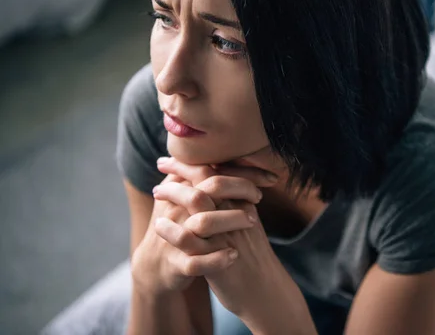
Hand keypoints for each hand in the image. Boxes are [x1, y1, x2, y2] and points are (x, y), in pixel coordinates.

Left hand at [157, 158, 315, 333]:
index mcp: (244, 204)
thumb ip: (233, 204)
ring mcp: (227, 234)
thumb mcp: (247, 224)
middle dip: (181, 169)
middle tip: (161, 163)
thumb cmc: (251, 257)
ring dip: (174, 193)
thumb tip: (211, 185)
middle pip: (208, 179)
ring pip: (199, 202)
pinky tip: (158, 225)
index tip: (174, 158)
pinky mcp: (217, 258)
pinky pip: (190, 239)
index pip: (220, 171)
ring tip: (156, 192)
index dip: (194, 161)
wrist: (264, 291)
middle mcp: (237, 214)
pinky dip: (172, 230)